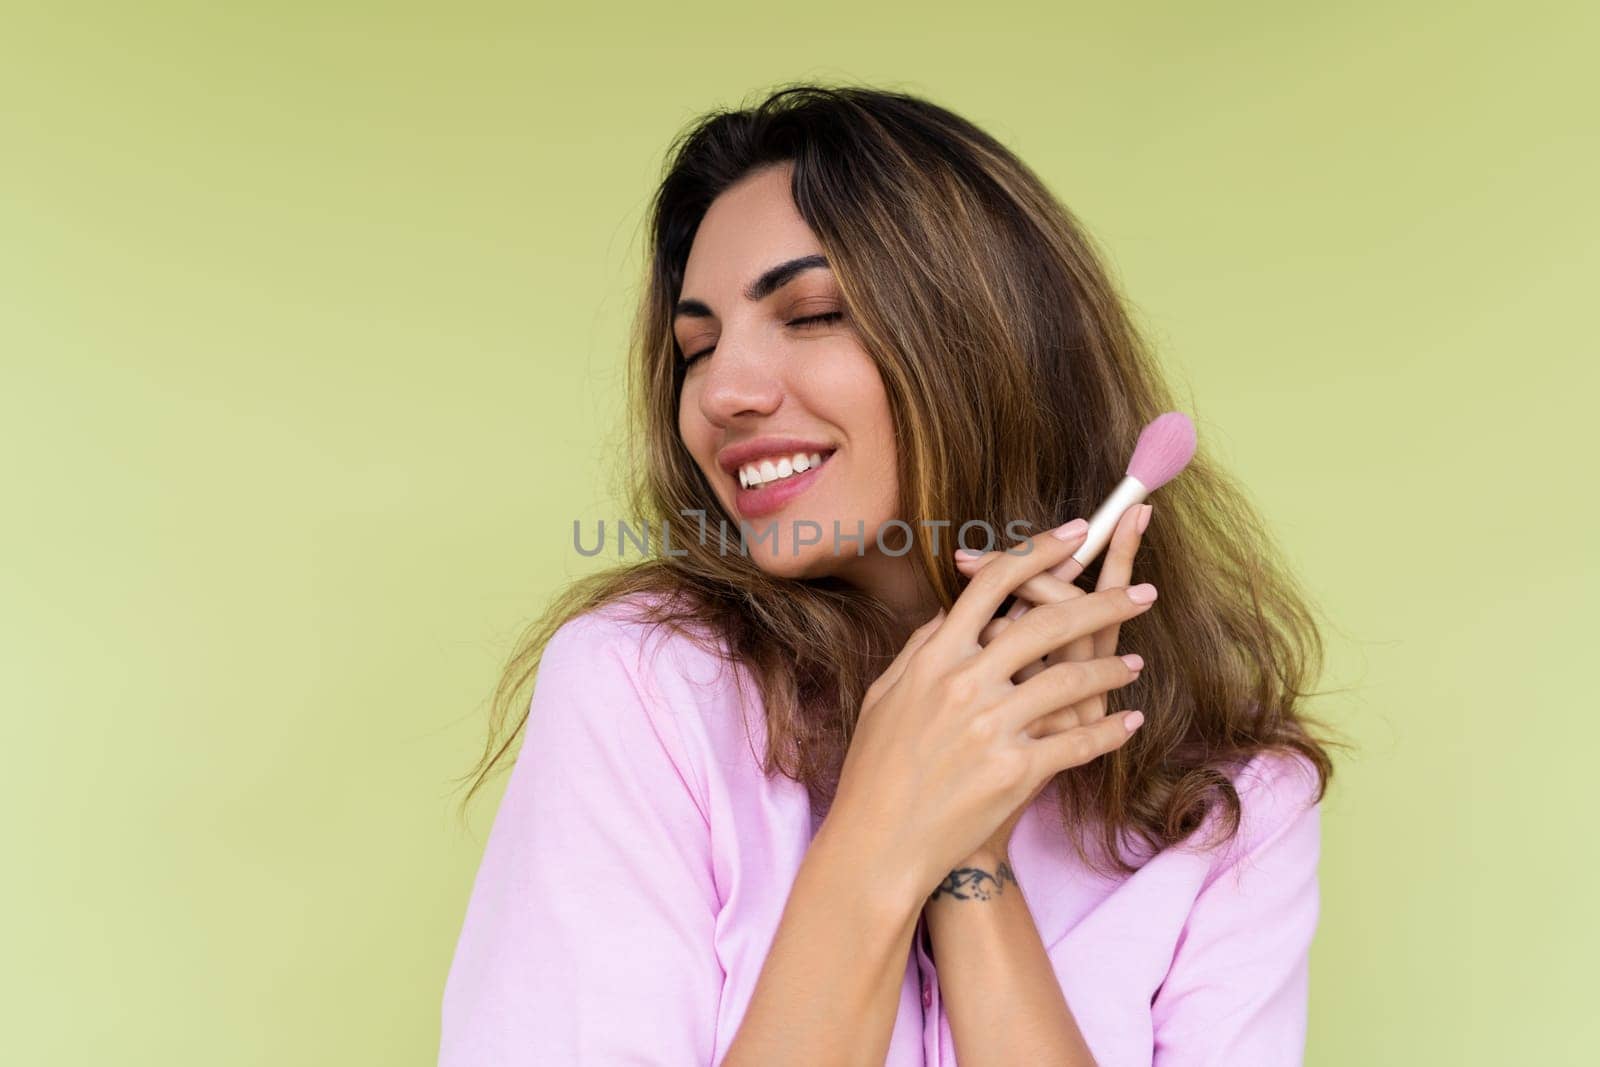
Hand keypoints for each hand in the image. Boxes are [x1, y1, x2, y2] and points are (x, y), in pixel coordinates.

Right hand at [831, 520, 1154, 906]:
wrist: (879, 844)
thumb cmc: (877, 770)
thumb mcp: (887, 696)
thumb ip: (922, 649)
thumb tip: (952, 611)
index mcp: (934, 657)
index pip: (993, 584)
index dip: (1041, 551)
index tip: (1080, 535)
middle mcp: (964, 683)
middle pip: (1048, 622)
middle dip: (1105, 602)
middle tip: (1142, 593)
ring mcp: (991, 726)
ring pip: (1073, 680)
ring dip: (1114, 670)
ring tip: (1136, 665)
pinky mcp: (1014, 771)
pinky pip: (1078, 741)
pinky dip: (1110, 731)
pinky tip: (1129, 723)